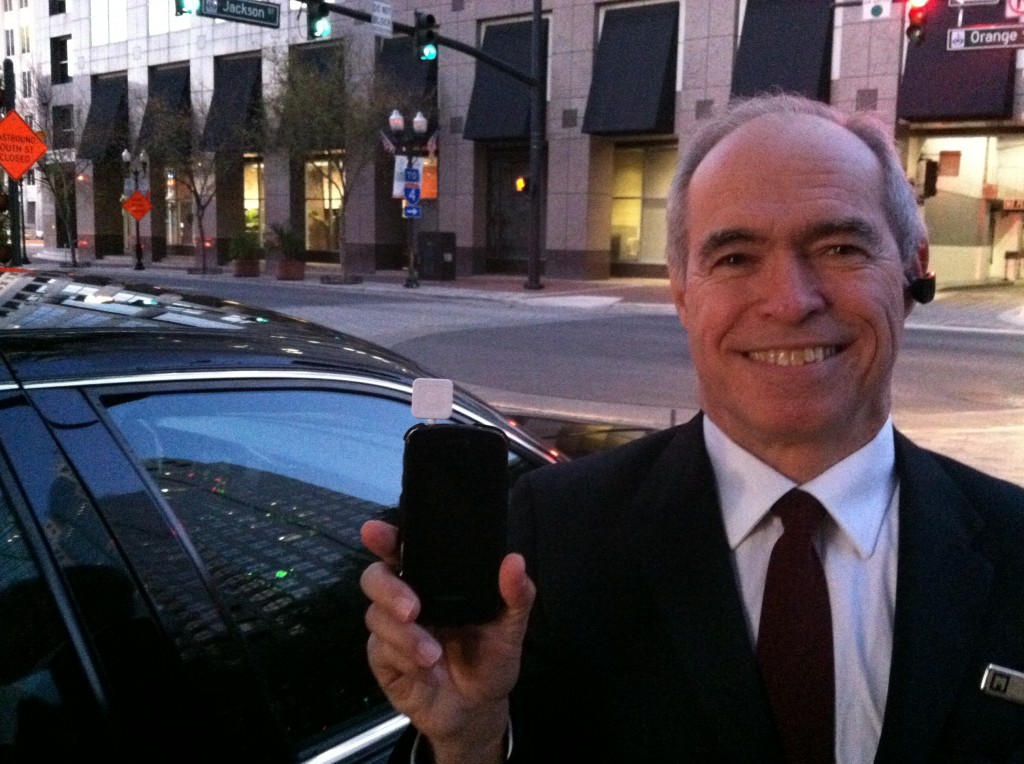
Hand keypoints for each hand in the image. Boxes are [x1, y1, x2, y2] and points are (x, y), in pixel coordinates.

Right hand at [360, 519, 534, 763]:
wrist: (478, 710)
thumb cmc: (490, 658)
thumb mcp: (510, 628)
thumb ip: (516, 596)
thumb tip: (515, 561)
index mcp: (434, 580)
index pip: (404, 549)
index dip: (386, 537)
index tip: (375, 532)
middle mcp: (407, 597)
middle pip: (375, 577)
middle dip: (388, 589)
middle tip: (413, 609)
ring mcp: (391, 628)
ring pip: (376, 616)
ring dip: (405, 637)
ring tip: (433, 655)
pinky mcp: (383, 659)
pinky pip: (381, 651)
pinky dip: (405, 661)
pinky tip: (428, 672)